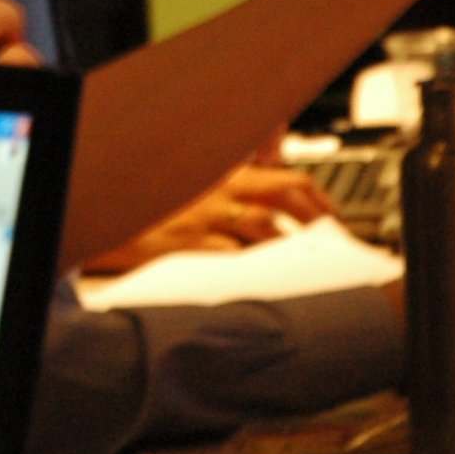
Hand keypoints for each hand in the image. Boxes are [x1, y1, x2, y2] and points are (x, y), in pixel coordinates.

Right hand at [80, 163, 338, 274]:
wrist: (121, 225)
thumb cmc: (165, 213)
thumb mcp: (207, 191)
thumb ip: (242, 190)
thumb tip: (278, 202)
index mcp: (230, 176)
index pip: (287, 177)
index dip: (318, 198)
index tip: (333, 218)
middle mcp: (223, 191)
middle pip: (283, 193)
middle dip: (316, 215)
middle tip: (333, 239)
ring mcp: (209, 217)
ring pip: (263, 223)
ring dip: (291, 242)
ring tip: (308, 261)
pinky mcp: (194, 244)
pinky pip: (234, 255)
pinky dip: (256, 265)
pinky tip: (270, 277)